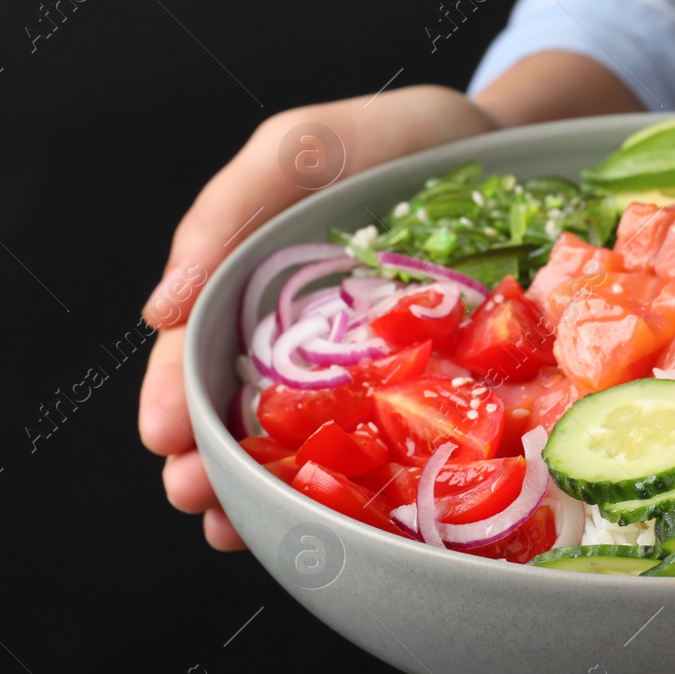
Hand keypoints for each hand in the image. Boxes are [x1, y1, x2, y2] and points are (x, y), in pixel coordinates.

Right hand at [137, 85, 501, 549]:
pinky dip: (356, 494)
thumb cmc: (398, 144)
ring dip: (262, 491)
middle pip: (242, 407)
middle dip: (209, 459)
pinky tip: (333, 529)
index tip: (164, 436)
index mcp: (262, 283)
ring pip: (304, 444)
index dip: (174, 392)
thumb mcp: (305, 149)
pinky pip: (389, 453)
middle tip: (193, 495)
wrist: (513, 149)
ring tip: (236, 527)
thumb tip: (162, 307)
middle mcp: (307, 338)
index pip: (199, 345)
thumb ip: (232, 207)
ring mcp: (369, 373)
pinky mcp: (431, 397)